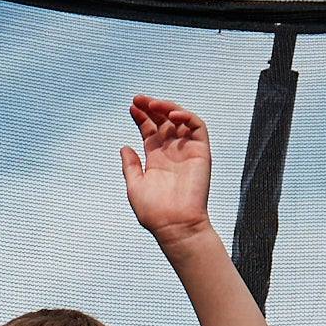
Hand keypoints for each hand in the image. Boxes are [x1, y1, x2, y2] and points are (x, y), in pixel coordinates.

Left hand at [121, 95, 211, 243]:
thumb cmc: (154, 212)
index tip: (131, 107)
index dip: (141, 117)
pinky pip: (197, 127)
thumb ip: (130, 166)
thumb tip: (124, 147)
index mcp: (156, 159)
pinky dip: (187, 116)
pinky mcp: (201, 152)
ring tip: (153, 104)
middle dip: (151, 107)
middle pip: (163, 121)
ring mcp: (186, 151)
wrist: (175, 225)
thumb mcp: (135, 186)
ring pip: (180, 120)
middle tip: (139, 99)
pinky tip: (172, 115)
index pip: (149, 130)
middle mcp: (172, 153)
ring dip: (168, 108)